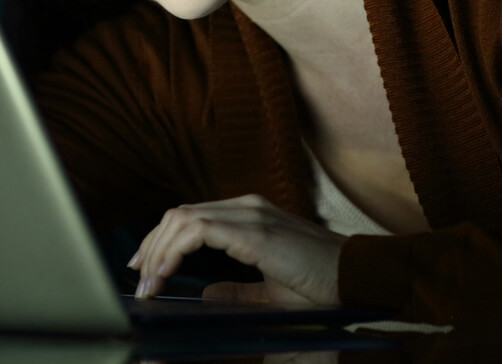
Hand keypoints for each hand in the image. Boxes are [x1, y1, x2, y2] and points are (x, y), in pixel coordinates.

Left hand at [128, 194, 346, 305]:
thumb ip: (239, 290)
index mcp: (248, 215)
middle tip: (138, 279)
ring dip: (158, 251)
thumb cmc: (324, 285)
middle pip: (178, 215)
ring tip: (148, 282)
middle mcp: (244, 207)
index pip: (189, 217)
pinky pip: (198, 230)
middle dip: (151, 246)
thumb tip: (208, 294)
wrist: (362, 278)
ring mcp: (249, 214)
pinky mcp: (255, 230)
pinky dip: (175, 251)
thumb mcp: (271, 289)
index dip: (160, 240)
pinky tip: (166, 273)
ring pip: (182, 219)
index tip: (144, 267)